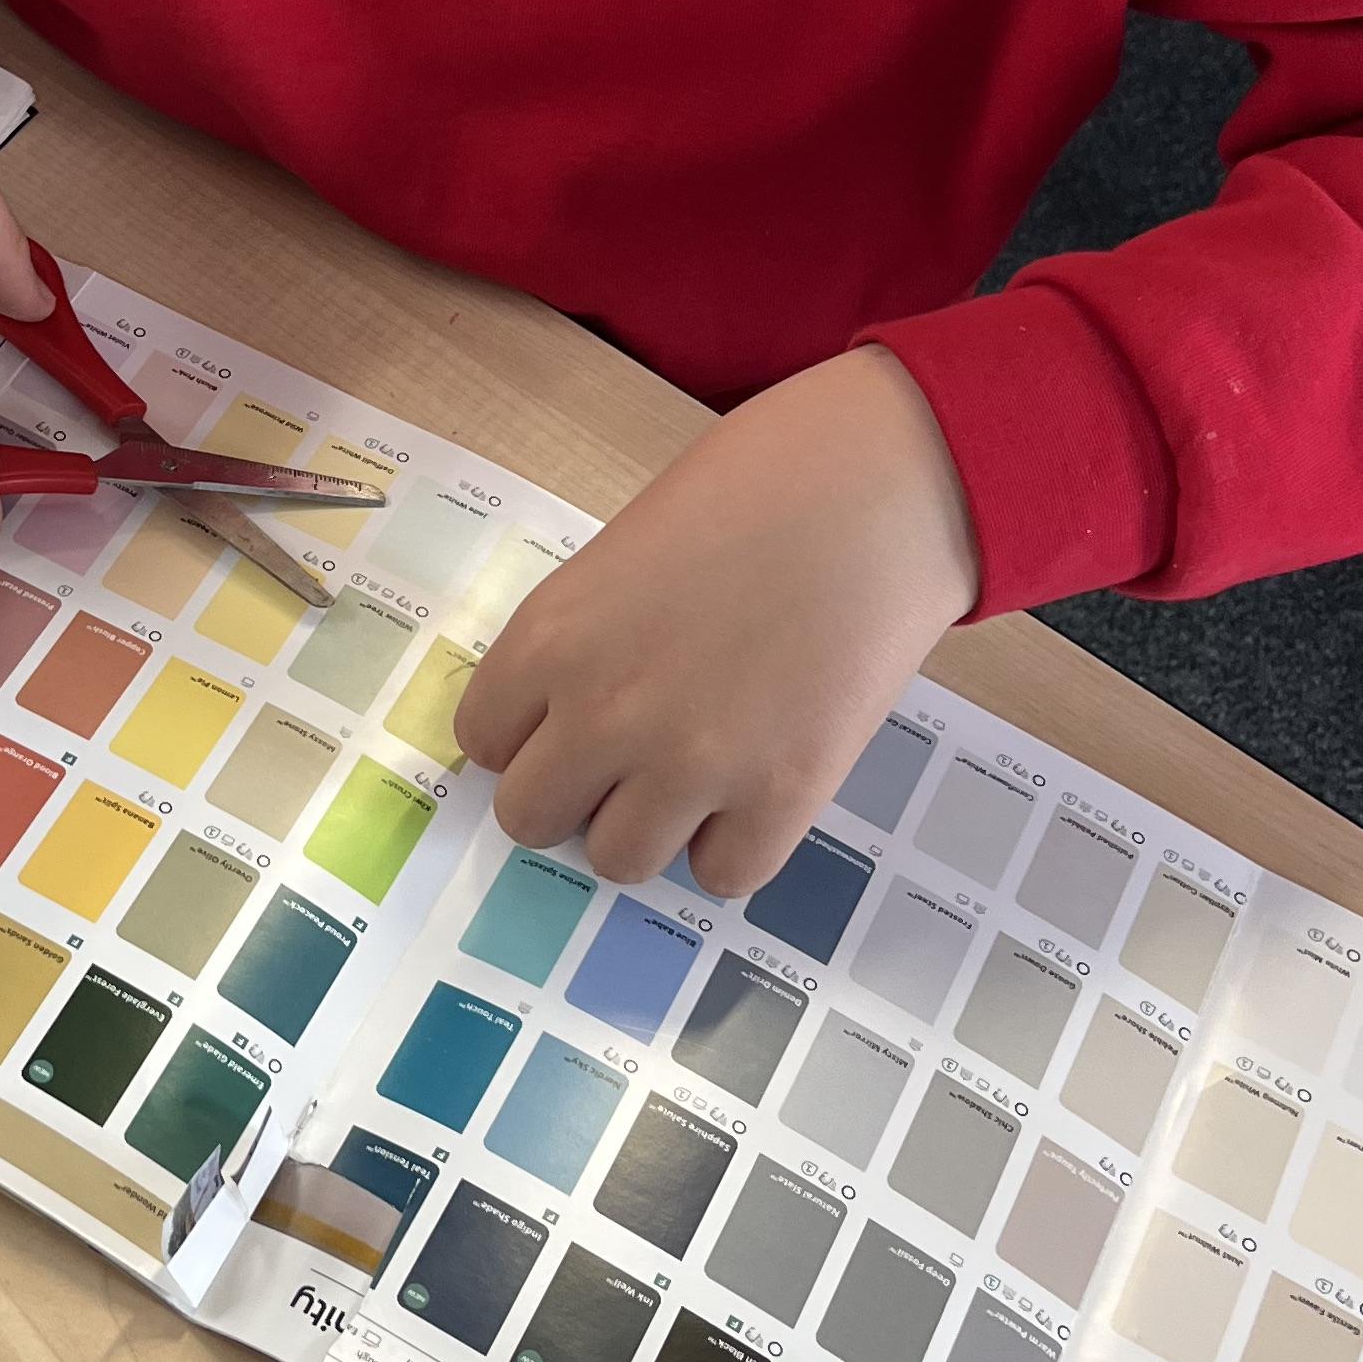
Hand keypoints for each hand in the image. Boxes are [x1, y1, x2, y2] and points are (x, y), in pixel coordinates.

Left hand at [457, 349, 981, 894]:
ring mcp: (692, 765)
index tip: (567, 720)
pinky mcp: (783, 796)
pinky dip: (733, 845)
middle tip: (626, 757)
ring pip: (619, 861)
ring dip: (649, 827)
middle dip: (573, 794)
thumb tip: (568, 718)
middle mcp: (602, 714)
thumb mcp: (623, 554)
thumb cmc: (753, 486)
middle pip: (531, 818)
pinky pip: (723, 875)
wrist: (879, 485)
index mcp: (550, 639)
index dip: (528, 734)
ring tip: (696, 774)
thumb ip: (583, 642)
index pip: (484, 741)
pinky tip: (756, 790)